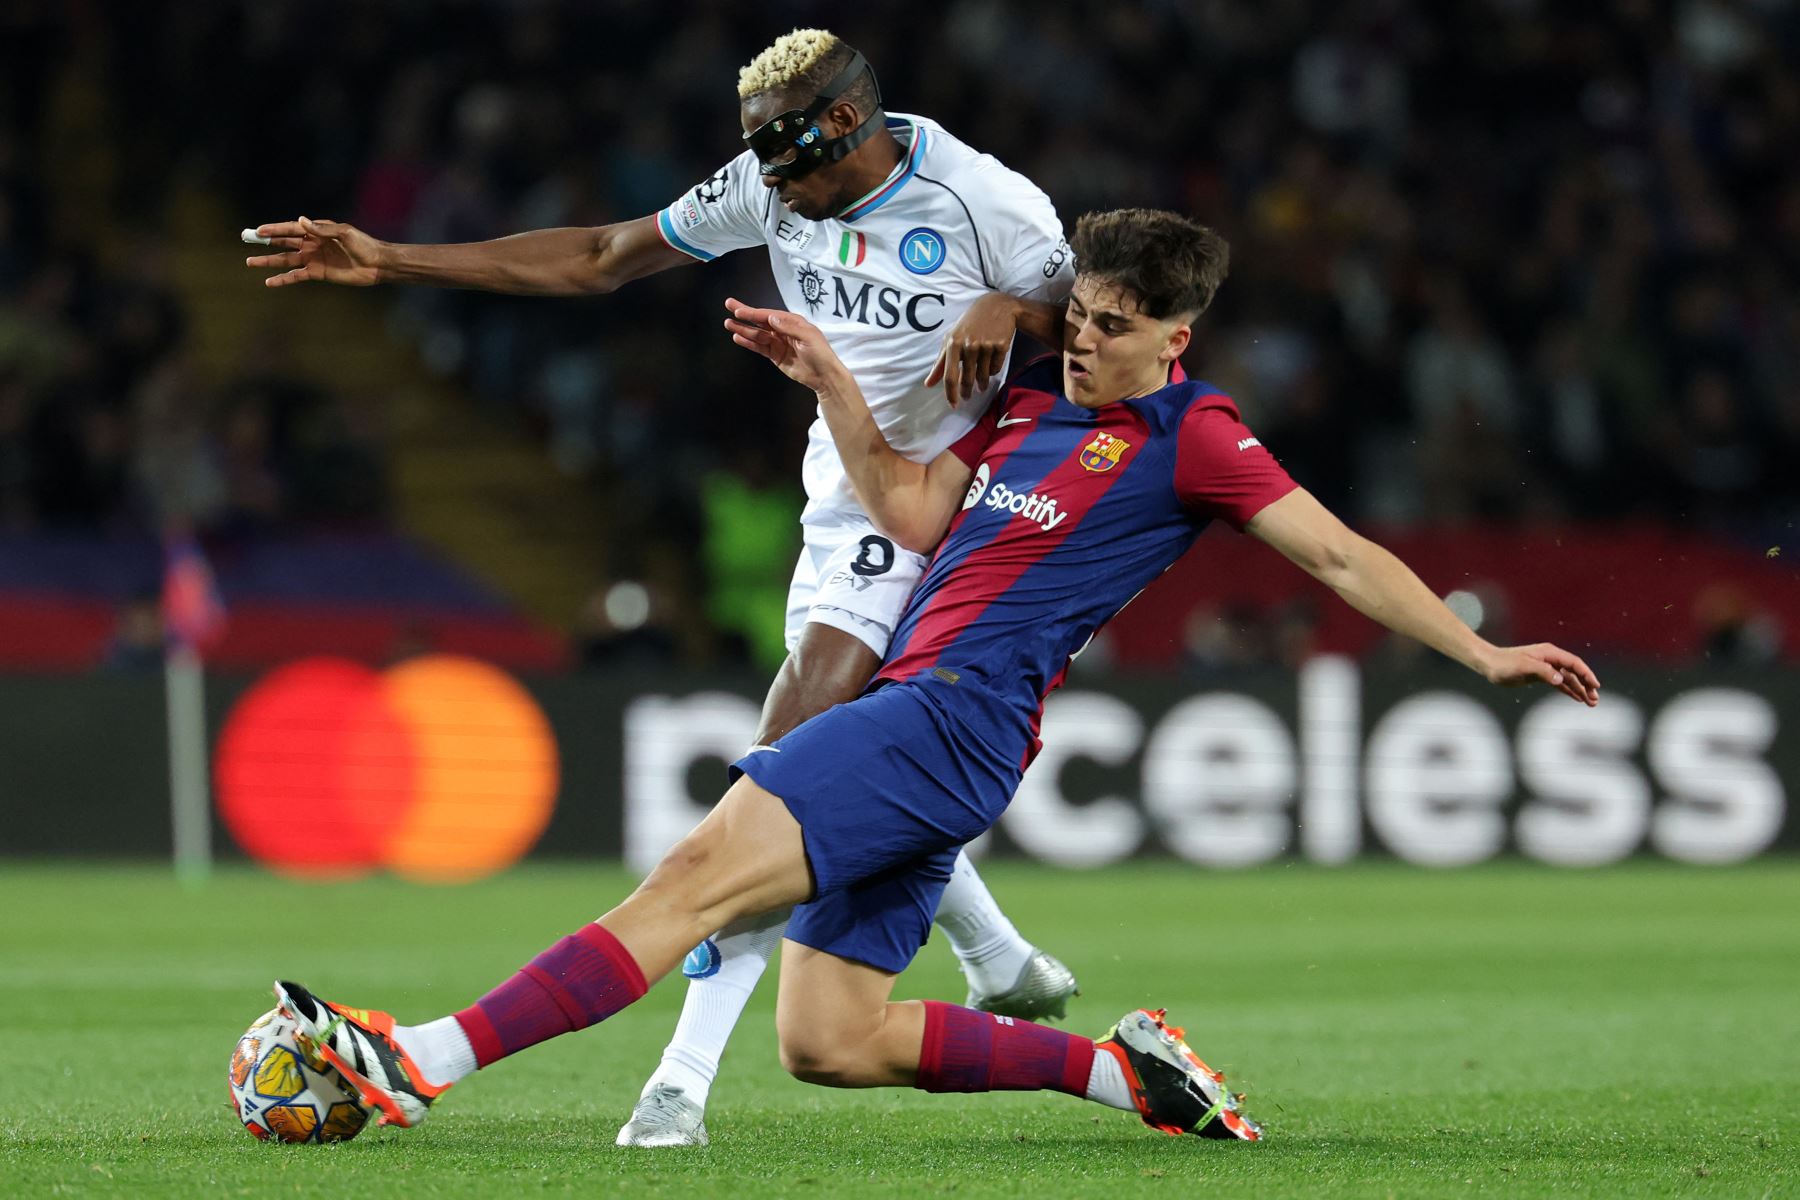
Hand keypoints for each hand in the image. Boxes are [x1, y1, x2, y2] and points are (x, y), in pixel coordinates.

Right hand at [244, 216, 383, 286]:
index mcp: (317, 230)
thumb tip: (301, 220)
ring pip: (285, 260)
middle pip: (283, 242)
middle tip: (247, 240)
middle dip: (265, 242)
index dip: (274, 229)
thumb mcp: (344, 233)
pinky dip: (283, 279)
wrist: (377, 264)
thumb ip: (322, 229)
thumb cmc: (363, 245)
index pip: (290, 229)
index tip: (257, 230)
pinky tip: (269, 281)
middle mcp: (311, 243)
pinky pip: (296, 275)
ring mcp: (313, 259)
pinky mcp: (317, 273)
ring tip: (250, 262)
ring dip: (268, 261)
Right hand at [723, 297, 849, 393]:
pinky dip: (749, 343)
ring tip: (728, 324)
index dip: (754, 313)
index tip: (740, 311)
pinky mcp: (775, 356)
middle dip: (744, 314)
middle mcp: (783, 330)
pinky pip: (759, 347)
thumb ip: (789, 327)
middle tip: (729, 305)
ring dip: (743, 329)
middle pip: (760, 321)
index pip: (769, 315)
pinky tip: (738, 338)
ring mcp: (778, 343)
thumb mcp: (808, 337)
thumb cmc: (820, 354)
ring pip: (757, 334)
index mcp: (792, 322)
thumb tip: (771, 317)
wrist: (824, 376)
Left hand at [925, 293, 1016, 406]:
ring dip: (981, 384)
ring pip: (983, 376)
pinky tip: (990, 364)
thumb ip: (940, 363)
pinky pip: (995, 368)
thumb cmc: (969, 324)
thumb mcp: (951, 339)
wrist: (996, 307)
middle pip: (967, 379)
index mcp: (953, 343)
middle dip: (967, 392)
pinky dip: (992, 370)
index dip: (951, 393)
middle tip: (967, 397)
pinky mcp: (1001, 346)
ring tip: (981, 386)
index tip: (953, 405)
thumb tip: (928, 384)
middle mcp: (969, 345)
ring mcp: (986, 345)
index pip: (949, 375)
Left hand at [1480, 643, 1600, 705]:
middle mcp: (1550, 659)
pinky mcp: (1540, 676)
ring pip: (1568, 679)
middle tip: (1595, 699)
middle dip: (1586, 685)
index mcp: (1549, 653)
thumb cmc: (1504, 663)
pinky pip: (1559, 684)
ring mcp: (1546, 668)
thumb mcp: (1523, 667)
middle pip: (1574, 672)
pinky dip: (1569, 691)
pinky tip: (1578, 699)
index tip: (1595, 686)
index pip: (1574, 663)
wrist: (1488, 664)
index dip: (1586, 674)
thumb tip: (1561, 679)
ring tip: (1591, 703)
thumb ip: (1543, 672)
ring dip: (1580, 690)